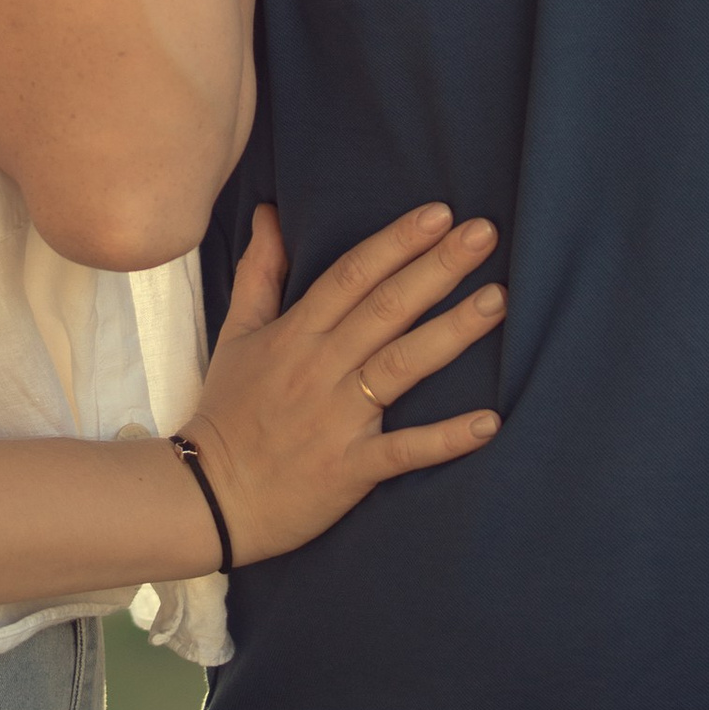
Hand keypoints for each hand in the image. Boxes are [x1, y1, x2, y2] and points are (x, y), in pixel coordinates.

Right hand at [180, 202, 501, 566]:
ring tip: (498, 301)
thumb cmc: (227, 411)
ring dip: (452, 332)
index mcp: (295, 334)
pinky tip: (488, 422)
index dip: (396, 242)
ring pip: (401, 365)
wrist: (210, 496)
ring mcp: (337, 418)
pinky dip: (445, 439)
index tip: (439, 213)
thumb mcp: (237, 333)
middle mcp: (320, 368)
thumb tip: (270, 213)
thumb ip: (259, 272)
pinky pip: (403, 450)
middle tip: (484, 234)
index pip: (352, 276)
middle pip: (386, 308)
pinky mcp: (350, 468)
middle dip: (437, 268)